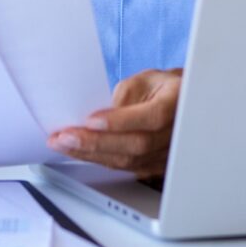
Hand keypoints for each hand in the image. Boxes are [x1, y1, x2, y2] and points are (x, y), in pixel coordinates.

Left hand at [46, 68, 182, 178]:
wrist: (182, 105)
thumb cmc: (163, 88)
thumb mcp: (146, 79)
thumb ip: (125, 96)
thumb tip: (97, 117)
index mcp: (177, 103)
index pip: (152, 117)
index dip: (121, 121)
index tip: (91, 119)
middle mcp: (176, 132)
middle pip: (137, 144)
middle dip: (96, 142)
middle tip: (66, 136)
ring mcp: (167, 154)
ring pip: (128, 161)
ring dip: (91, 154)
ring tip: (63, 144)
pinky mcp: (153, 166)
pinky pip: (125, 167)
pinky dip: (99, 160)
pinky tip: (79, 153)